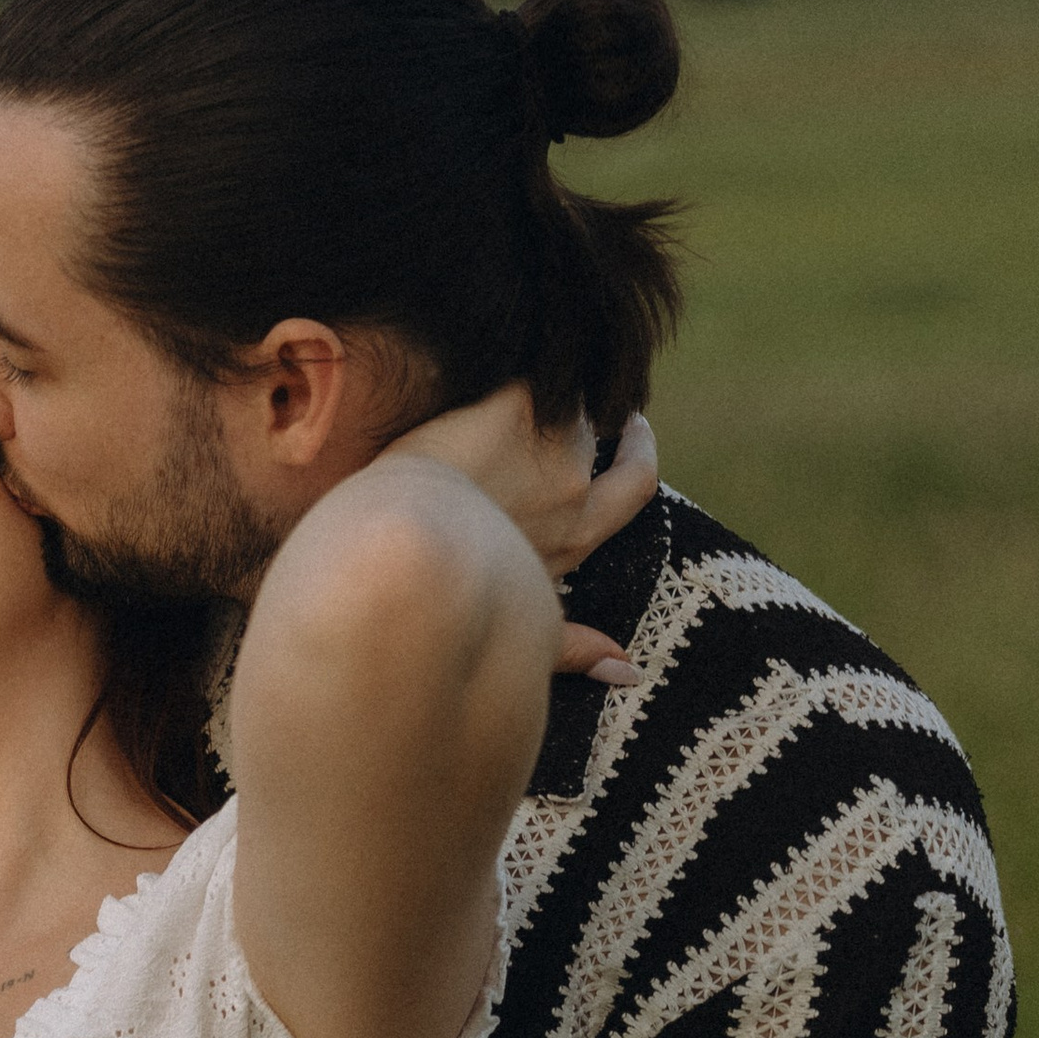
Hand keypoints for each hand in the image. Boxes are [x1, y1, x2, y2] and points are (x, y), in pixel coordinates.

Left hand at [387, 398, 656, 683]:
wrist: (401, 548)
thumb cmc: (449, 594)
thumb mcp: (521, 624)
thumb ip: (576, 645)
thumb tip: (630, 674)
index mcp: (575, 538)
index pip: (634, 486)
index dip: (637, 455)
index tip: (633, 432)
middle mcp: (573, 490)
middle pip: (608, 439)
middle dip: (616, 415)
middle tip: (603, 394)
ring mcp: (548, 446)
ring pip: (569, 401)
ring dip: (554, 393)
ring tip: (526, 384)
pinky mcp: (514, 406)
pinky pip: (531, 376)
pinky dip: (519, 372)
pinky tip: (495, 363)